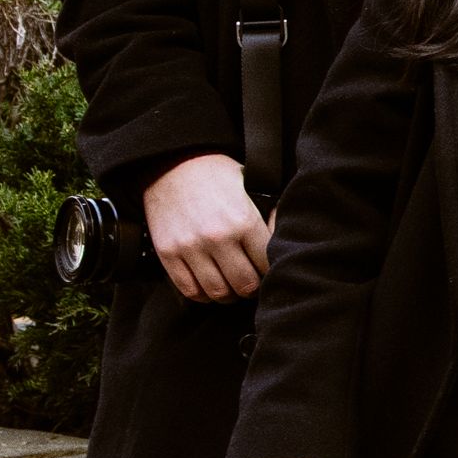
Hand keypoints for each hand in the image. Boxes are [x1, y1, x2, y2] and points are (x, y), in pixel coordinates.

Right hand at [140, 154, 269, 303]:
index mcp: (243, 220)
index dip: (272, 270)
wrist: (173, 163)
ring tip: (233, 284)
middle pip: (245, 285)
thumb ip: (269, 217)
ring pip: (218, 293)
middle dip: (253, 286)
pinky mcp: (167, 253)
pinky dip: (203, 294)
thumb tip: (290, 241)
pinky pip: (189, 290)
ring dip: (230, 294)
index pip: (267, 265)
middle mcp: (216, 237)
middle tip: (253, 280)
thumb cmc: (219, 175)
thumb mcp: (252, 187)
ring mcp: (189, 248)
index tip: (271, 269)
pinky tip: (210, 283)